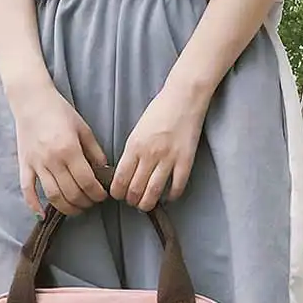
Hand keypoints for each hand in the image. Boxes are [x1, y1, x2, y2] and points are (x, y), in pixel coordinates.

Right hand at [11, 83, 107, 216]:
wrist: (31, 99)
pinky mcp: (24, 164)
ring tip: (77, 208)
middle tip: (92, 202)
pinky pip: (27, 189)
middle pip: (71, 193)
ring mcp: (36, 163)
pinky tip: (42, 215)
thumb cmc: (60, 112)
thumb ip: (95, 152)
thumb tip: (105, 171)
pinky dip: (33, 204)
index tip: (103, 196)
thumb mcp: (84, 129)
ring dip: (67, 208)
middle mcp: (52, 159)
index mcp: (69, 150)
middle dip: (86, 202)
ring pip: (53, 196)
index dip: (98, 194)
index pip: (87, 182)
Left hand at [111, 75, 209, 210]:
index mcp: (134, 145)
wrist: (183, 98)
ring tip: (146, 205)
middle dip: (132, 200)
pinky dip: (171, 196)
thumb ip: (132, 152)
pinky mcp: (185, 161)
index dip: (117, 192)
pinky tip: (168, 197)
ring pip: (154, 191)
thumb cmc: (159, 111)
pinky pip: (177, 187)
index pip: (121, 178)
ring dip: (148, 203)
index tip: (118, 195)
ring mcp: (169, 159)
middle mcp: (149, 154)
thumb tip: (127, 173)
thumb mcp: (137, 130)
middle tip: (132, 202)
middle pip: (136, 188)